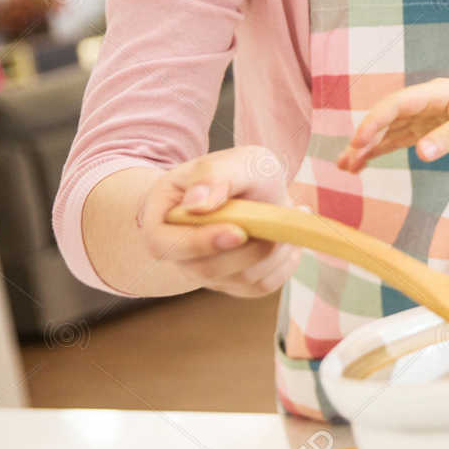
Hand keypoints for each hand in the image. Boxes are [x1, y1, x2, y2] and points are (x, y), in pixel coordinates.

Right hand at [138, 146, 298, 297]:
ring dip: (272, 252)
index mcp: (162, 217)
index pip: (161, 244)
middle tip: (277, 220)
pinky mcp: (233, 284)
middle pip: (204, 270)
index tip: (238, 231)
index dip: (198, 244)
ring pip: (238, 280)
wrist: (259, 190)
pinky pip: (260, 286)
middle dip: (248, 250)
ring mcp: (205, 272)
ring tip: (287, 218)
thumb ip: (214, 175)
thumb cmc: (239, 174)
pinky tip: (287, 239)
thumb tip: (197, 203)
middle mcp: (178, 252)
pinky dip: (283, 264)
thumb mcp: (234, 161)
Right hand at [335, 79, 448, 189]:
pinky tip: (365, 163)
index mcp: (436, 93)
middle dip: (364, 138)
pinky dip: (383, 150)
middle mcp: (426, 102)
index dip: (374, 122)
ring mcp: (426, 115)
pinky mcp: (431, 129)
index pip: (396, 104)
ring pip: (389, 130)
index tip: (358, 143)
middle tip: (345, 162)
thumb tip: (420, 153)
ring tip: (346, 167)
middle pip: (387, 118)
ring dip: (368, 147)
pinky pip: (400, 138)